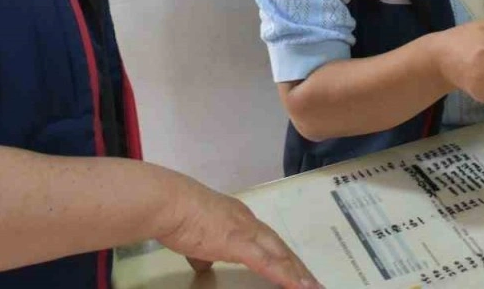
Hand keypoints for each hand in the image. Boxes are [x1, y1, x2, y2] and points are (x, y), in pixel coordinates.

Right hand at [159, 174, 321, 287]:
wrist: (170, 202)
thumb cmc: (177, 216)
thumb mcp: (194, 236)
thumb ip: (204, 250)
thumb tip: (203, 262)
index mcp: (239, 219)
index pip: (268, 240)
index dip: (282, 255)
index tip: (294, 268)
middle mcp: (248, 222)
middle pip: (280, 247)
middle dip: (297, 266)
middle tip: (313, 283)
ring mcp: (246, 231)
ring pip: (280, 255)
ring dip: (298, 274)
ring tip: (313, 288)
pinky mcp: (239, 243)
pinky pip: (268, 263)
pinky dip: (285, 275)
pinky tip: (298, 286)